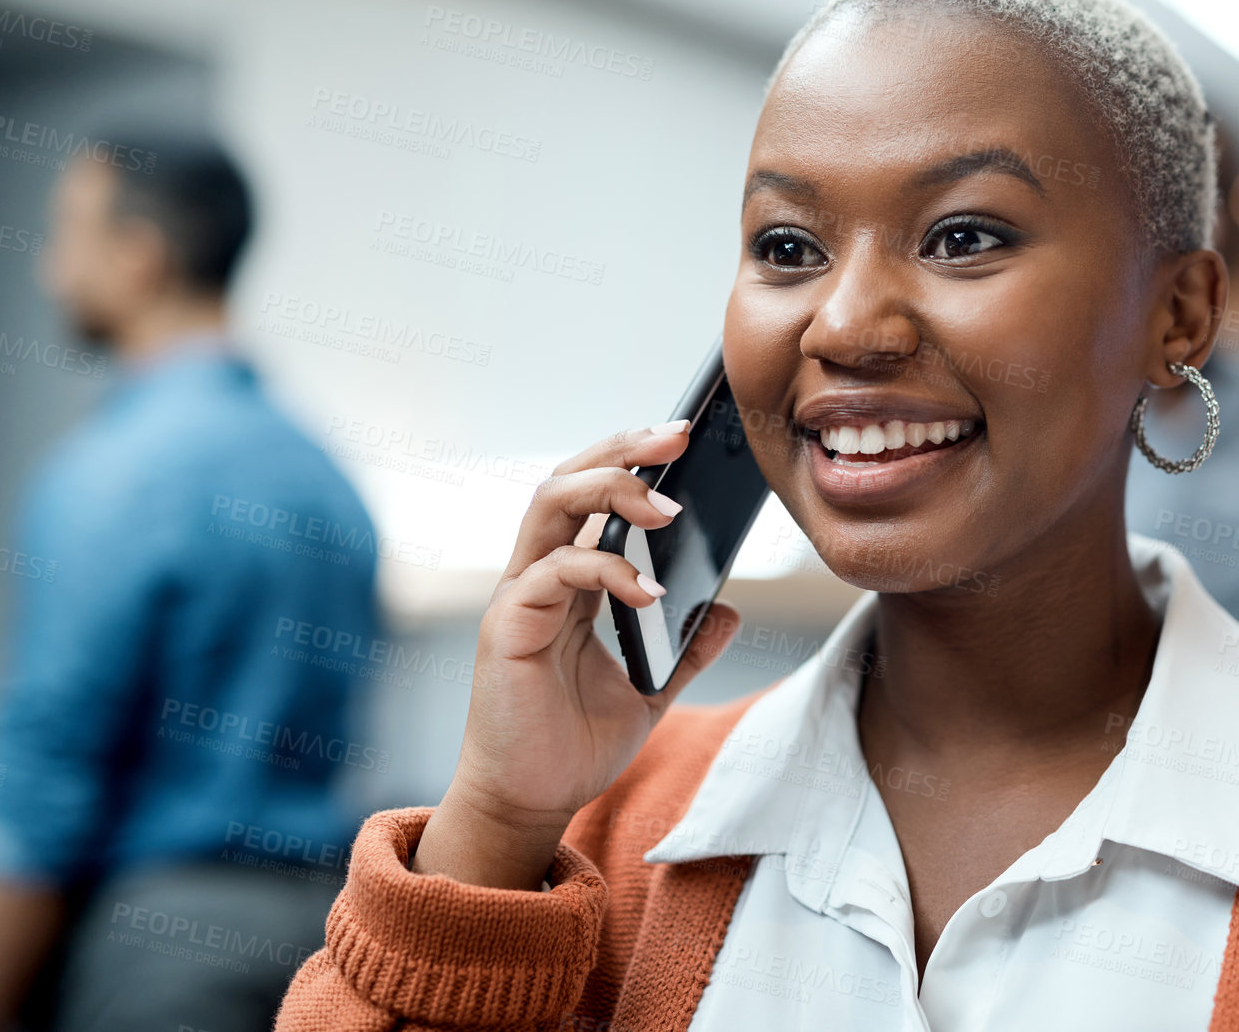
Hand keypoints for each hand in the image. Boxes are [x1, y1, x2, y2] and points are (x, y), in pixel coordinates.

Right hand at [411, 422, 740, 888]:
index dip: (633, 459)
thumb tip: (729, 609)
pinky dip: (605, 570)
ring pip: (550, 505)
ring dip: (613, 491)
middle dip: (623, 449)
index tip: (688, 439)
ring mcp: (519, 596)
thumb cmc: (573, 744)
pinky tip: (650, 590)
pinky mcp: (509, 627)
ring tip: (670, 505)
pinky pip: (553, 572)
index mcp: (569, 580)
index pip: (593, 494)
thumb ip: (684, 649)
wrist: (531, 803)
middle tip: (680, 435)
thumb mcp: (649, 691)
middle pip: (568, 479)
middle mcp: (538, 575)